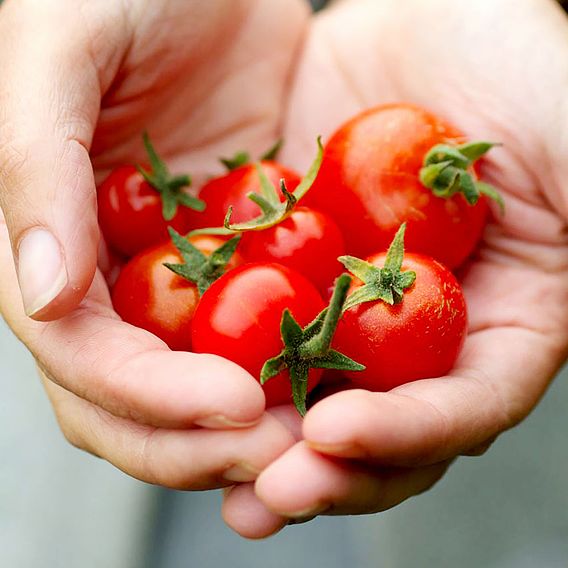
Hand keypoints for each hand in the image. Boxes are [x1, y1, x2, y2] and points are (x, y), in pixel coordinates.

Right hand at [0, 0, 309, 487]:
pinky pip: (262, 329)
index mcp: (54, 240)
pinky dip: (293, 367)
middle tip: (277, 454)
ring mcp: (177, 272)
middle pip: (133, 397)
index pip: (80, 354)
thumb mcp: (63, 46)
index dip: (146, 397)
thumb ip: (34, 165)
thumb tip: (37, 292)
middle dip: (195, 441)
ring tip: (314, 441)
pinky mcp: (239, 255)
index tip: (230, 408)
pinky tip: (338, 385)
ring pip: (197, 380)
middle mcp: (111, 274)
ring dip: (249, 425)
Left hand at [222, 0, 567, 536]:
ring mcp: (349, 303)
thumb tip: (565, 298)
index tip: (338, 437)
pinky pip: (250, 321)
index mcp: (498, 324)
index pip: (459, 408)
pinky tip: (174, 382)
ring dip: (258, 437)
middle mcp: (420, 332)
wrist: (432, 24)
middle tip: (265, 494)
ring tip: (212, 467)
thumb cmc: (523, 71)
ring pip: (306, 390)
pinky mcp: (292, 266)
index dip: (405, 436)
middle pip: (375, 424)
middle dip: (320, 466)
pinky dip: (217, 357)